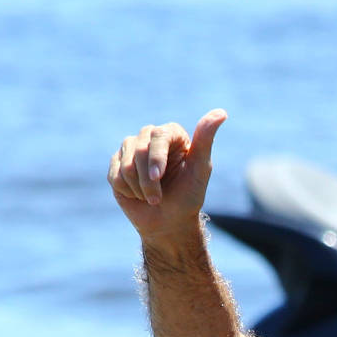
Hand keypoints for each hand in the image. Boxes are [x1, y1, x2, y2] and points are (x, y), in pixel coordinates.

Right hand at [109, 110, 227, 246]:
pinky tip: (137, 195)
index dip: (156, 158)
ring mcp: (130, 150)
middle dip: (148, 181)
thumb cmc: (188, 196)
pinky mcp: (116, 165)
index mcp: (171, 133)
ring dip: (139, 189)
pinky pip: (115, 176)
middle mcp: (149, 136)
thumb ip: (206, 140)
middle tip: (158, 199)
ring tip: (151, 198)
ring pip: (125, 165)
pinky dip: (127, 191)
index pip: (158, 135)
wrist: (169, 223)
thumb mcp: (200, 169)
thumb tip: (222, 113)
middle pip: (139, 150)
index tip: (158, 178)